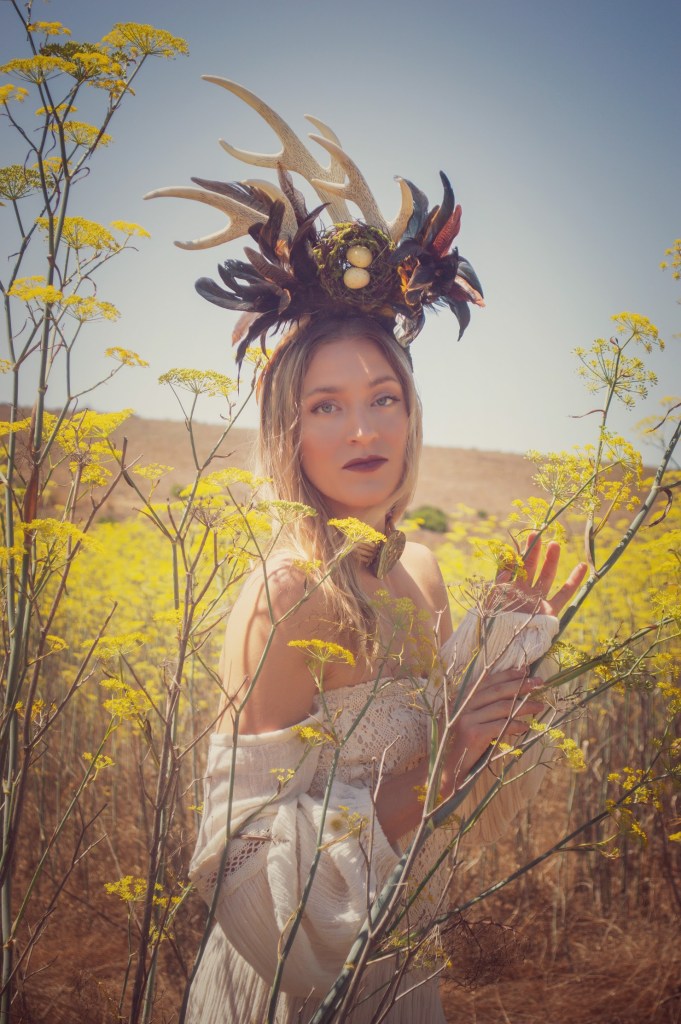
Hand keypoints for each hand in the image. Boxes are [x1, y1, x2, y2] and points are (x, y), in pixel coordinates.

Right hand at [441, 667, 543, 790]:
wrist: (446, 768)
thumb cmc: (462, 744)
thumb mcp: (469, 719)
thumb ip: (483, 706)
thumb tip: (512, 693)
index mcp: (461, 697)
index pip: (488, 680)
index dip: (508, 674)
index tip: (526, 671)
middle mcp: (462, 704)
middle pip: (497, 690)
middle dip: (521, 684)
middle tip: (540, 682)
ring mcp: (466, 718)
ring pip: (503, 707)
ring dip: (525, 706)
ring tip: (540, 706)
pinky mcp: (473, 733)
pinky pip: (501, 725)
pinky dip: (516, 726)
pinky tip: (526, 727)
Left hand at [496, 532, 587, 616]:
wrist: (503, 649)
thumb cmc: (492, 625)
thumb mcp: (491, 599)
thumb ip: (500, 579)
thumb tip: (507, 560)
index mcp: (506, 589)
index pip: (512, 566)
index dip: (516, 553)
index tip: (520, 538)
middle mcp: (522, 593)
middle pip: (529, 567)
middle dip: (533, 550)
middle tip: (537, 533)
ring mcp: (536, 601)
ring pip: (546, 575)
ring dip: (551, 559)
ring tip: (555, 544)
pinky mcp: (550, 612)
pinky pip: (564, 594)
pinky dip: (574, 580)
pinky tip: (583, 566)